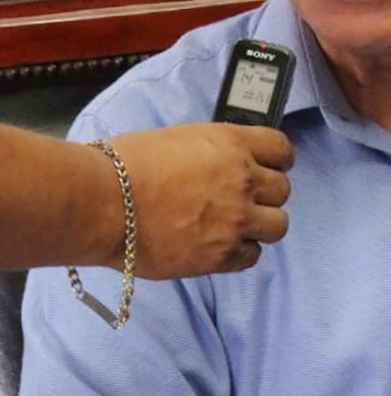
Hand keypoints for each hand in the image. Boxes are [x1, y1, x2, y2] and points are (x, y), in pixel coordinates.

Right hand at [105, 123, 293, 277]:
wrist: (103, 204)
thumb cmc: (127, 165)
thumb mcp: (182, 139)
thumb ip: (213, 151)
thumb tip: (221, 162)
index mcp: (233, 144)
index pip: (282, 149)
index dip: (277, 159)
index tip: (270, 166)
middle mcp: (243, 179)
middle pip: (282, 189)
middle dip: (266, 194)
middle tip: (244, 199)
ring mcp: (236, 219)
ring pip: (278, 225)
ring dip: (261, 224)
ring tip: (236, 225)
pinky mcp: (221, 255)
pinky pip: (252, 256)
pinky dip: (241, 252)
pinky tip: (220, 245)